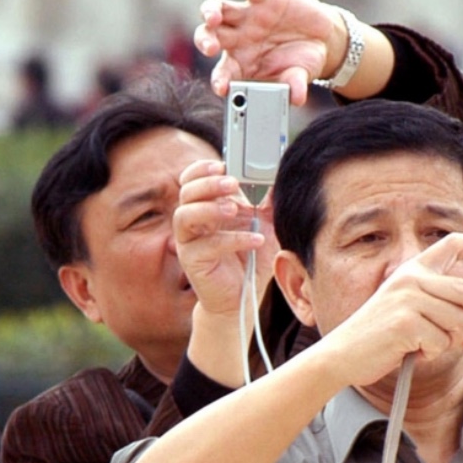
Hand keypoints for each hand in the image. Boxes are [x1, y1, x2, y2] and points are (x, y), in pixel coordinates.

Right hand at [175, 159, 276, 317]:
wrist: (243, 297)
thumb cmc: (251, 259)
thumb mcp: (265, 225)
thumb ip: (268, 203)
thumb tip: (278, 179)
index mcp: (206, 206)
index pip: (191, 179)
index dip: (201, 169)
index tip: (222, 165)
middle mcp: (193, 221)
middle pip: (186, 193)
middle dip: (208, 184)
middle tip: (233, 184)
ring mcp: (189, 241)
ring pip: (184, 216)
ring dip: (209, 208)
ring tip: (235, 209)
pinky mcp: (192, 262)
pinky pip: (206, 245)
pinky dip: (232, 239)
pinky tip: (255, 239)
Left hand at [196, 0, 344, 104]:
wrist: (320, 39)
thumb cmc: (302, 62)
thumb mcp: (299, 76)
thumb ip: (294, 85)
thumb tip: (298, 99)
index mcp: (242, 64)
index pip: (224, 73)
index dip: (220, 80)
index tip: (221, 88)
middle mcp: (238, 39)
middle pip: (212, 37)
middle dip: (206, 41)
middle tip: (211, 48)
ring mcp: (248, 17)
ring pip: (221, 11)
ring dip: (212, 12)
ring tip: (213, 17)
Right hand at [319, 234, 462, 389]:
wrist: (343, 354)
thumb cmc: (380, 338)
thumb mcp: (418, 320)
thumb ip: (453, 318)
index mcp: (413, 270)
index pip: (453, 243)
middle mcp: (411, 278)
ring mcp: (407, 298)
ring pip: (457, 321)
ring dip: (449, 341)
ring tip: (425, 344)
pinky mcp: (404, 322)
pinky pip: (441, 341)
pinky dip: (432, 352)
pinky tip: (413, 350)